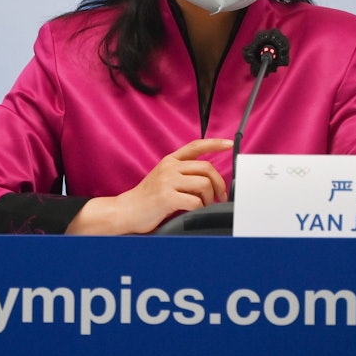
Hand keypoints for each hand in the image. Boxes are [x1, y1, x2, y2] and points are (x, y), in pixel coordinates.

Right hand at [67, 138, 231, 234]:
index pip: (195, 146)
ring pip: (204, 184)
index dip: (214, 144)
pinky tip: (194, 210)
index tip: (228, 144)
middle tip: (219, 196)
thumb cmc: (147, 198)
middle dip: (218, 183)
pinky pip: (195, 201)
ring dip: (210, 198)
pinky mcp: (167, 197)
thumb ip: (182, 173)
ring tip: (205, 205)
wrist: (126, 211)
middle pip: (206, 168)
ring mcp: (167, 182)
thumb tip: (208, 179)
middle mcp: (169, 168)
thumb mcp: (163, 178)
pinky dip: (200, 208)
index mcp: (169, 161)